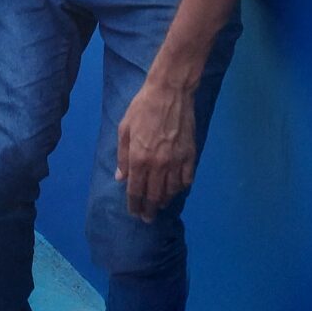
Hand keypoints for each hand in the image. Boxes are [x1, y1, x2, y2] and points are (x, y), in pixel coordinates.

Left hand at [115, 72, 197, 221]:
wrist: (170, 92)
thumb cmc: (142, 107)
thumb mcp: (124, 129)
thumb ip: (123, 156)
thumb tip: (121, 178)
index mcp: (139, 159)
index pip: (136, 191)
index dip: (134, 205)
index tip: (135, 213)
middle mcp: (158, 165)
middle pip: (153, 196)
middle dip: (149, 210)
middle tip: (147, 218)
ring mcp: (176, 161)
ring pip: (171, 191)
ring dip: (165, 200)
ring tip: (160, 204)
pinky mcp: (190, 155)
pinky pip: (187, 179)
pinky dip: (181, 188)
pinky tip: (177, 189)